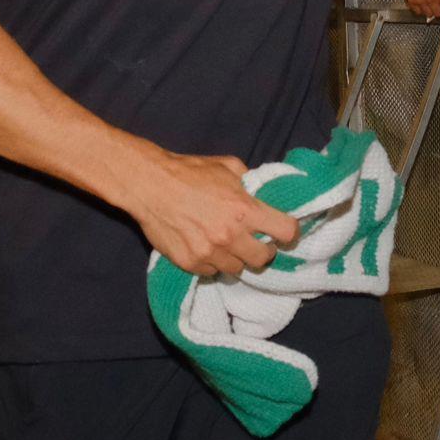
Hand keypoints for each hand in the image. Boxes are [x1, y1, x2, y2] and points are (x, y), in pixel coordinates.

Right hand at [122, 146, 298, 277]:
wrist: (150, 186)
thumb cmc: (190, 172)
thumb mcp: (230, 167)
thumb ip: (251, 182)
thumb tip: (263, 192)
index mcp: (245, 210)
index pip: (286, 232)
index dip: (290, 232)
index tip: (286, 233)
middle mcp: (230, 236)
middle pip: (263, 259)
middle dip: (264, 251)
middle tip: (257, 242)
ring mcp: (209, 253)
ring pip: (236, 269)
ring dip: (237, 258)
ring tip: (229, 244)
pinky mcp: (190, 263)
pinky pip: (211, 272)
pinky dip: (213, 263)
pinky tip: (207, 248)